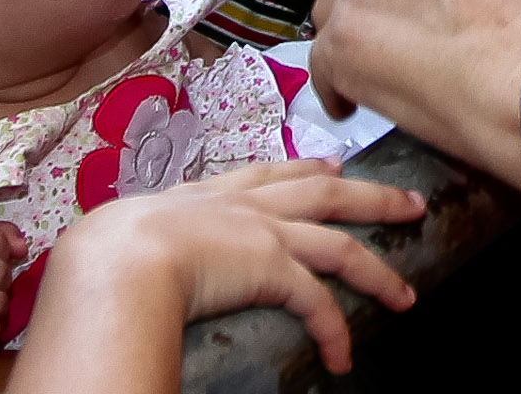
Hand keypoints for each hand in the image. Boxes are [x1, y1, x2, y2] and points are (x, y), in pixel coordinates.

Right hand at [44, 161, 425, 379]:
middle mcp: (245, 206)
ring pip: (340, 245)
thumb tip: (127, 251)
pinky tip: (342, 356)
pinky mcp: (274, 269)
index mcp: (210, 192)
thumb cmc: (111, 247)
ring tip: (405, 294)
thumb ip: (146, 234)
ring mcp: (265, 233)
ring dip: (378, 272)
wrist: (120, 258)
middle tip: (409, 201)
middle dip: (371, 196)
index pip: (269, 173)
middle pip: (325, 192)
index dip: (306, 167)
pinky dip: (334, 331)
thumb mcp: (131, 228)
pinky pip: (318, 303)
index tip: (334, 163)